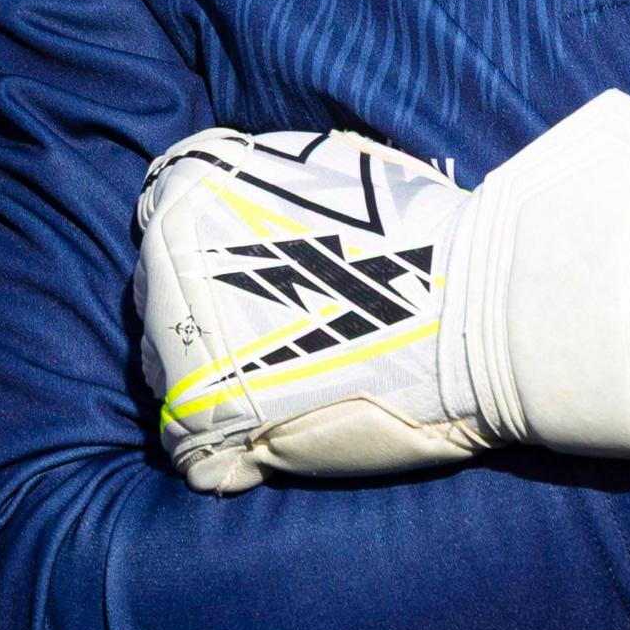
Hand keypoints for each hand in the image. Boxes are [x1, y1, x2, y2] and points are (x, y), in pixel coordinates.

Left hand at [136, 127, 491, 492]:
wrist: (470, 308)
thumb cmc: (417, 235)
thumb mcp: (327, 172)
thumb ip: (267, 191)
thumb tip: (251, 212)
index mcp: (190, 195)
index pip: (164, 235)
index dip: (207, 266)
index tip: (250, 287)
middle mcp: (166, 262)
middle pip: (160, 307)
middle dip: (205, 327)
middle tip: (276, 346)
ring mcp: (179, 343)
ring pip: (167, 377)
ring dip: (212, 390)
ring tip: (284, 395)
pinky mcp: (206, 419)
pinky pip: (188, 449)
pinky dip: (226, 457)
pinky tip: (277, 444)